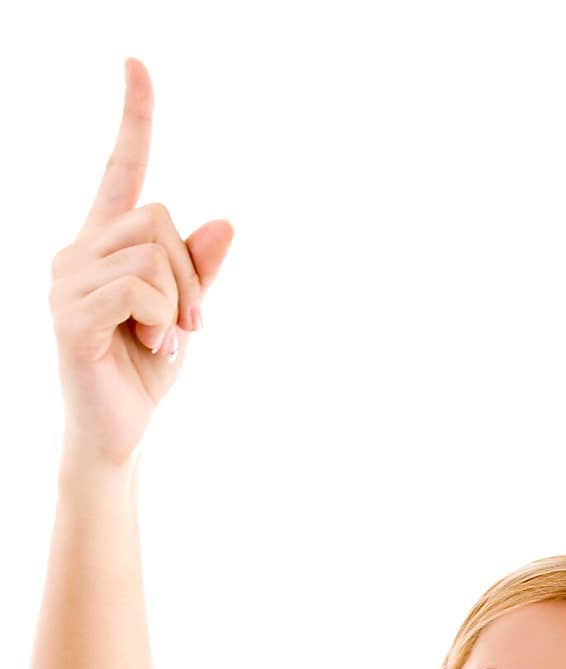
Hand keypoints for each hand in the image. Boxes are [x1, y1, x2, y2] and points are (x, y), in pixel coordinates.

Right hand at [49, 56, 234, 469]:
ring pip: (152, 253)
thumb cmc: (146, 372)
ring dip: (178, 303)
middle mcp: (76, 252)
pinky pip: (140, 289)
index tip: (137, 63)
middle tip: (189, 323)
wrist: (119, 434)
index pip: (120, 170)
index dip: (133, 118)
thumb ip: (199, 269)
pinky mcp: (71, 316)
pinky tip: (151, 347)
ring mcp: (67, 282)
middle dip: (190, 273)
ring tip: (163, 339)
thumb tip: (225, 222)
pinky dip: (162, 320)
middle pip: (157, 217)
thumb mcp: (184, 313)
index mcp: (103, 245)